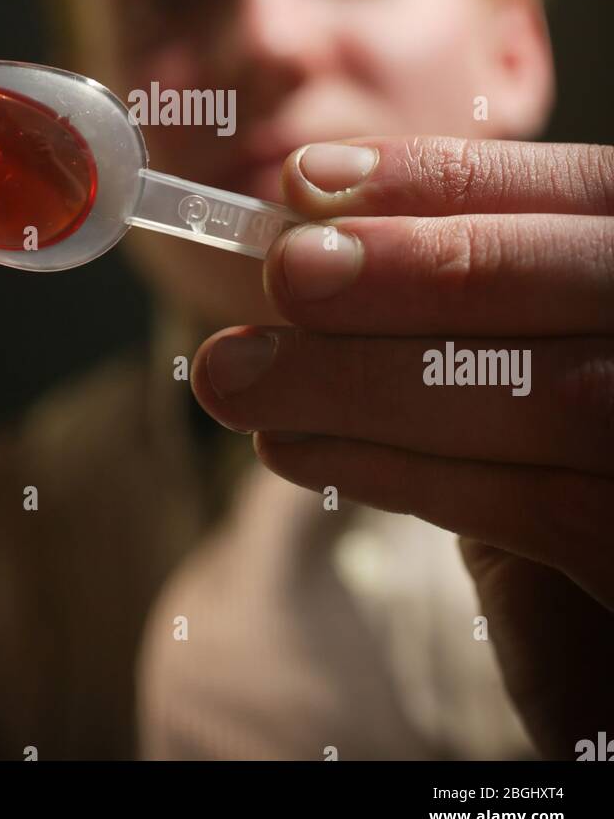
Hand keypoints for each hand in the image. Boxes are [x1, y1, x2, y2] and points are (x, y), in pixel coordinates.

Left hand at [190, 136, 613, 758]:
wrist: (599, 640)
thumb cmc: (561, 477)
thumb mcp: (520, 372)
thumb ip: (462, 312)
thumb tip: (319, 241)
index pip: (583, 194)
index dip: (445, 182)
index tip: (311, 178)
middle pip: (574, 280)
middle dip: (413, 271)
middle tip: (280, 273)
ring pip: (558, 398)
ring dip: (378, 381)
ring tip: (240, 375)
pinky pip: (544, 509)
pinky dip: (404, 474)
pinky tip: (297, 451)